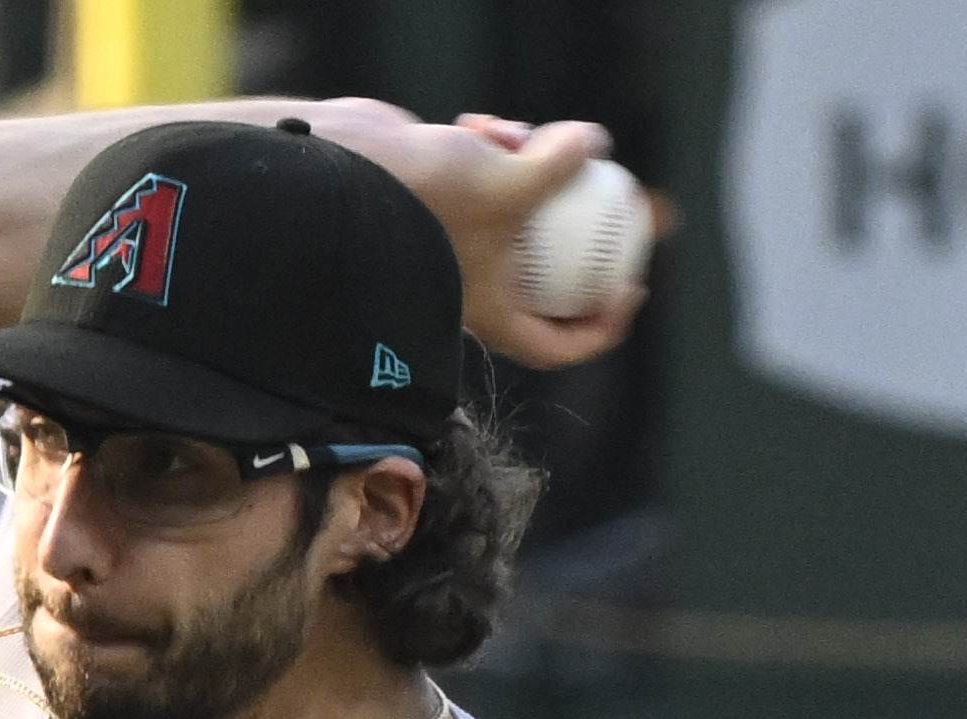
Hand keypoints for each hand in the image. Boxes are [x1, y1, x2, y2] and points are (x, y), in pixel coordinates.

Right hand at [294, 103, 644, 369]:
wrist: (338, 173)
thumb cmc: (421, 201)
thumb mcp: (507, 185)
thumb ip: (558, 168)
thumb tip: (595, 144)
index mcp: (489, 313)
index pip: (556, 344)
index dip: (601, 328)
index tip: (629, 287)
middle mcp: (471, 285)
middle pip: (544, 273)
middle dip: (575, 231)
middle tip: (609, 198)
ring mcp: (453, 243)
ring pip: (515, 214)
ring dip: (528, 170)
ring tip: (516, 137)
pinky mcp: (435, 204)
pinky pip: (482, 181)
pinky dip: (490, 153)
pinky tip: (478, 126)